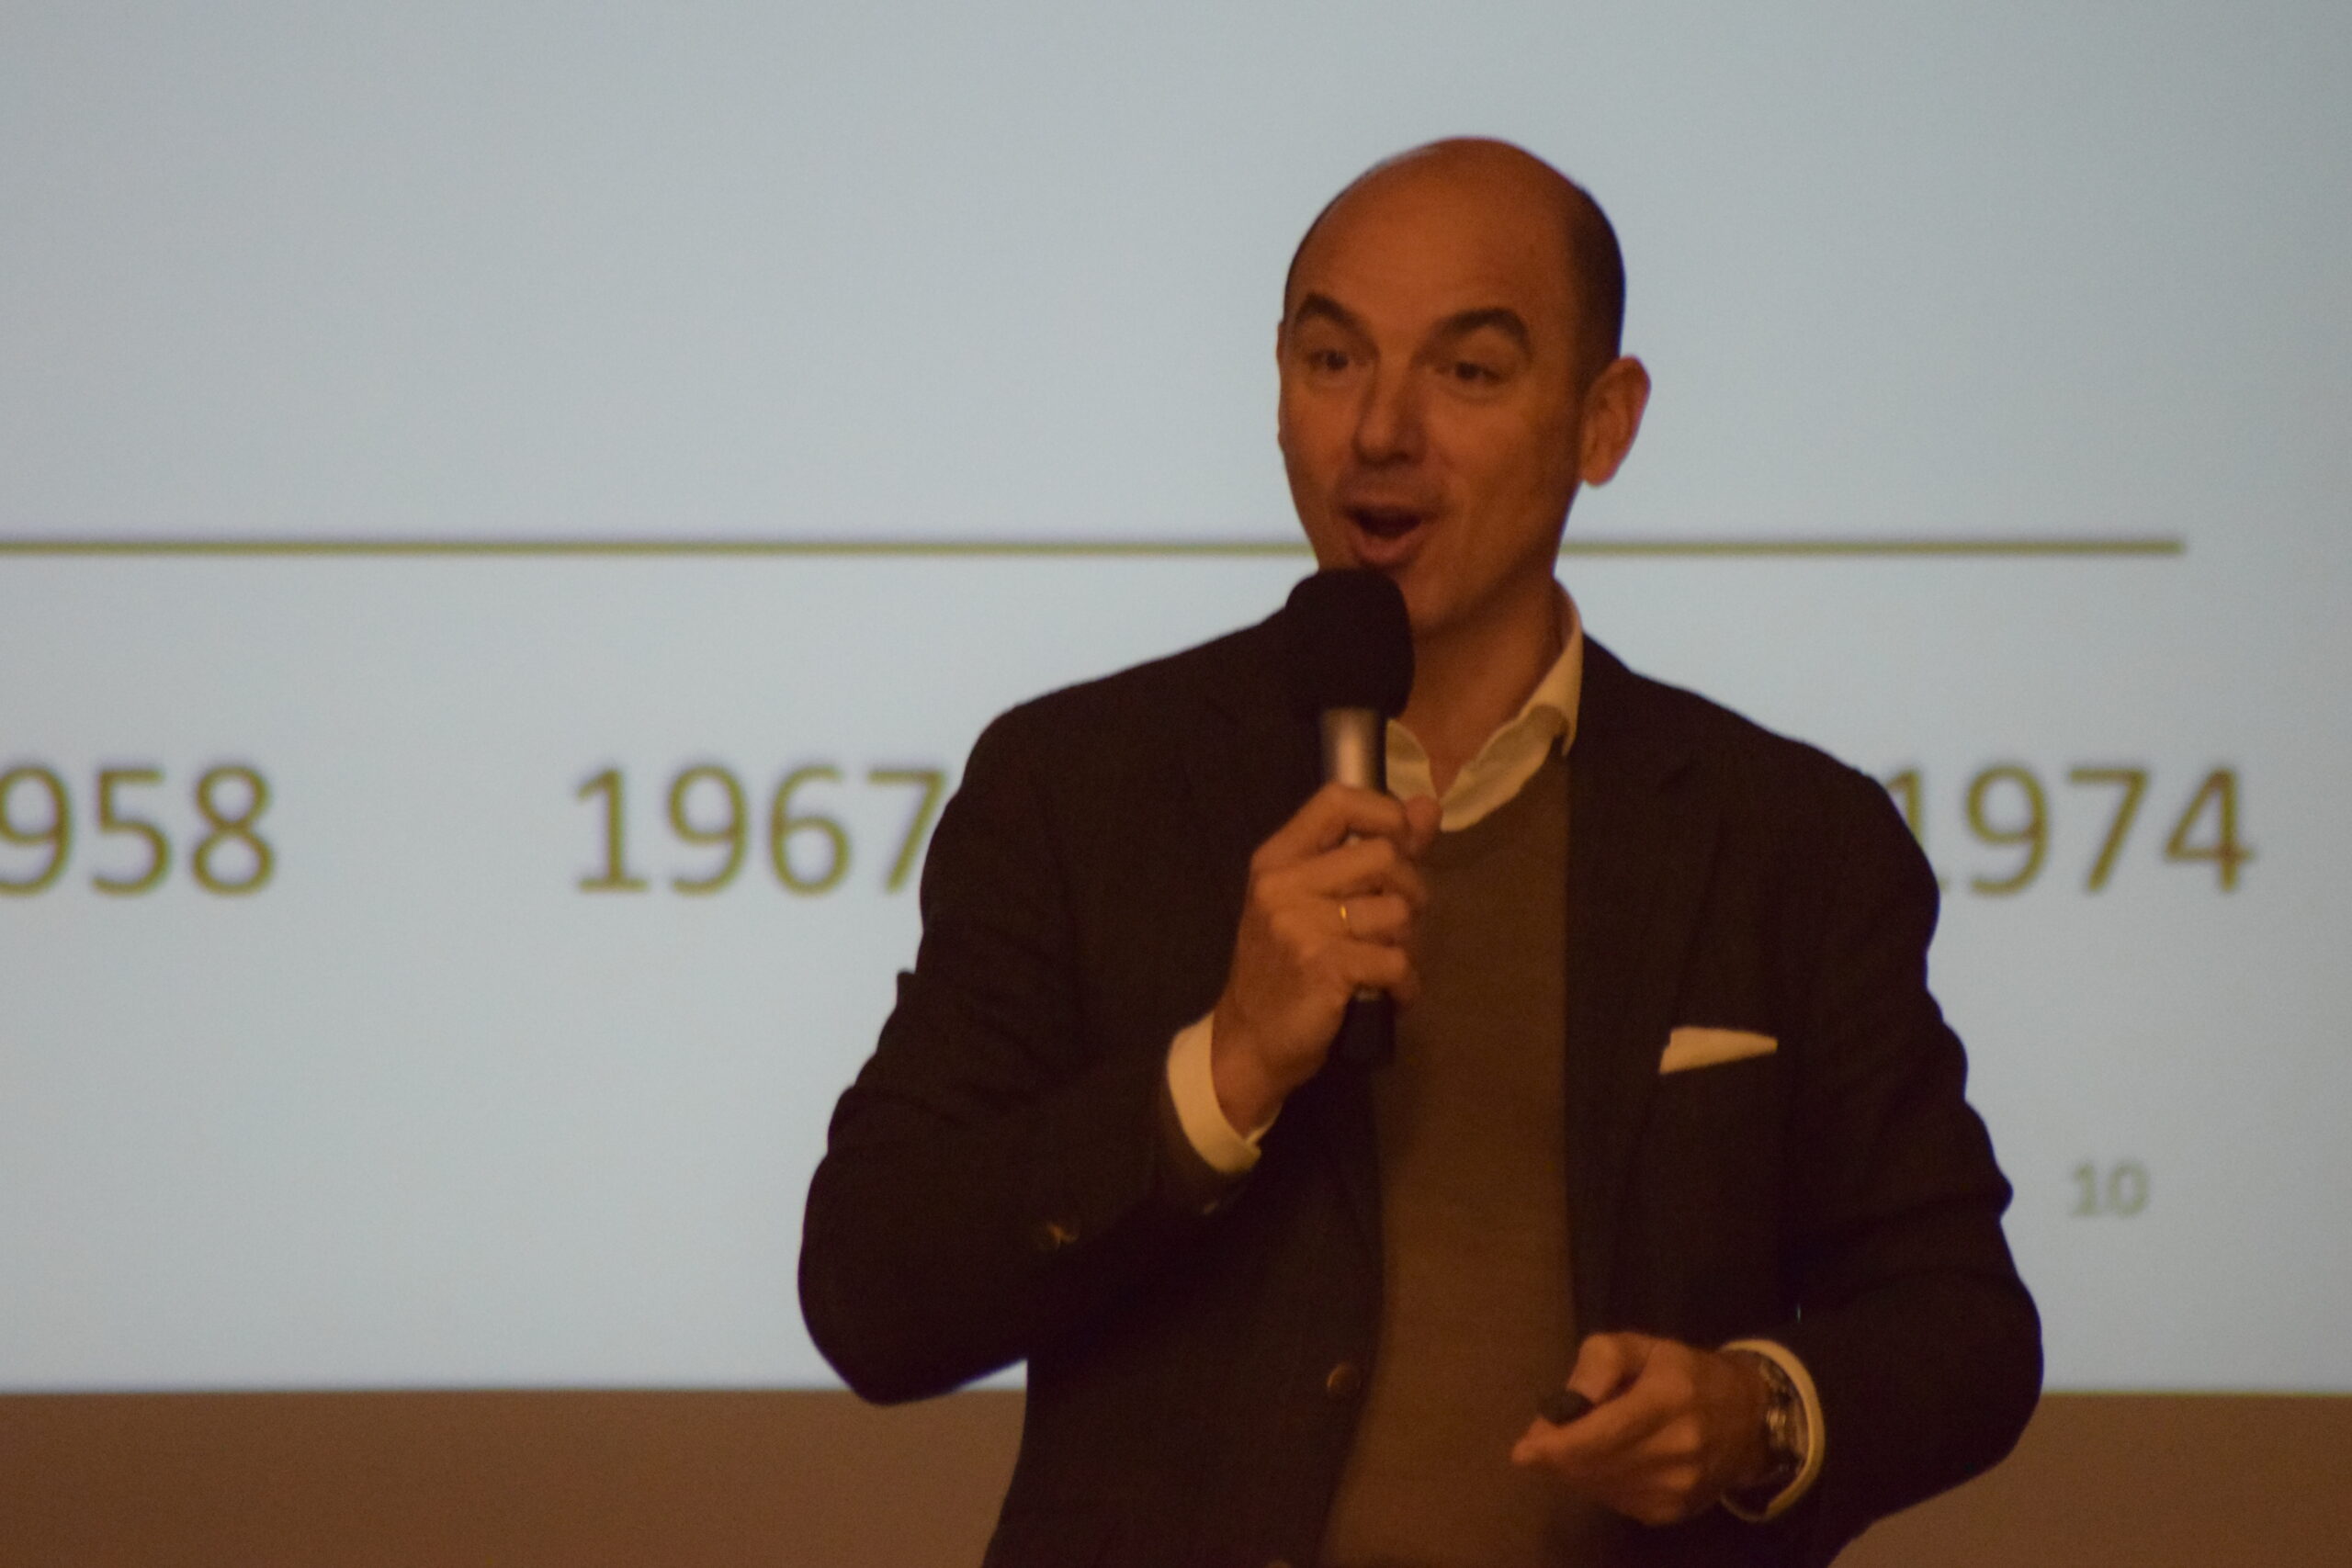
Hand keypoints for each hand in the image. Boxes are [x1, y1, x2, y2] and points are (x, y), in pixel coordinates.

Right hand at [1209, 783, 1439, 1129]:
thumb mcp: (1312, 899)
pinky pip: (1397, 960)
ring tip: (1386, 960)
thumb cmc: (1283, 966)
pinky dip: (1405, 983)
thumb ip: (1371, 850)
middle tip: (1396, 922)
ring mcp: (1300, 926)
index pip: (1338, 800)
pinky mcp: (1324, 968)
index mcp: (1277, 858)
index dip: (1385, 813)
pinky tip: (1391, 993)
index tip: (1401, 844)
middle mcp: (1283, 884)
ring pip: (1397, 911)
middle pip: (1384, 855)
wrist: (1249, 1040)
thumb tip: (1427, 807)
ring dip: (1407, 942)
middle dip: (1410, 890)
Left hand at [1510, 1332, 1774, 1525]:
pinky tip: (1609, 1461)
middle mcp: (1677, 1450)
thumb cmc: (1685, 1373)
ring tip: (1582, 1443)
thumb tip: (1564, 1407)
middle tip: (1544, 1439)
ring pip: (1600, 1487)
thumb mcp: (1643, 1347)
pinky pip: (1615, 1501)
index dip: (1556, 1446)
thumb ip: (1598, 1364)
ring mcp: (1678, 1488)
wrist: (1750, 1419)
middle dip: (1559, 1456)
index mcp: (1668, 1400)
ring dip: (1576, 1469)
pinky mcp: (1674, 1511)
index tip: (1523, 1451)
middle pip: (1594, 1465)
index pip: (1600, 1434)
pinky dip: (1598, 1483)